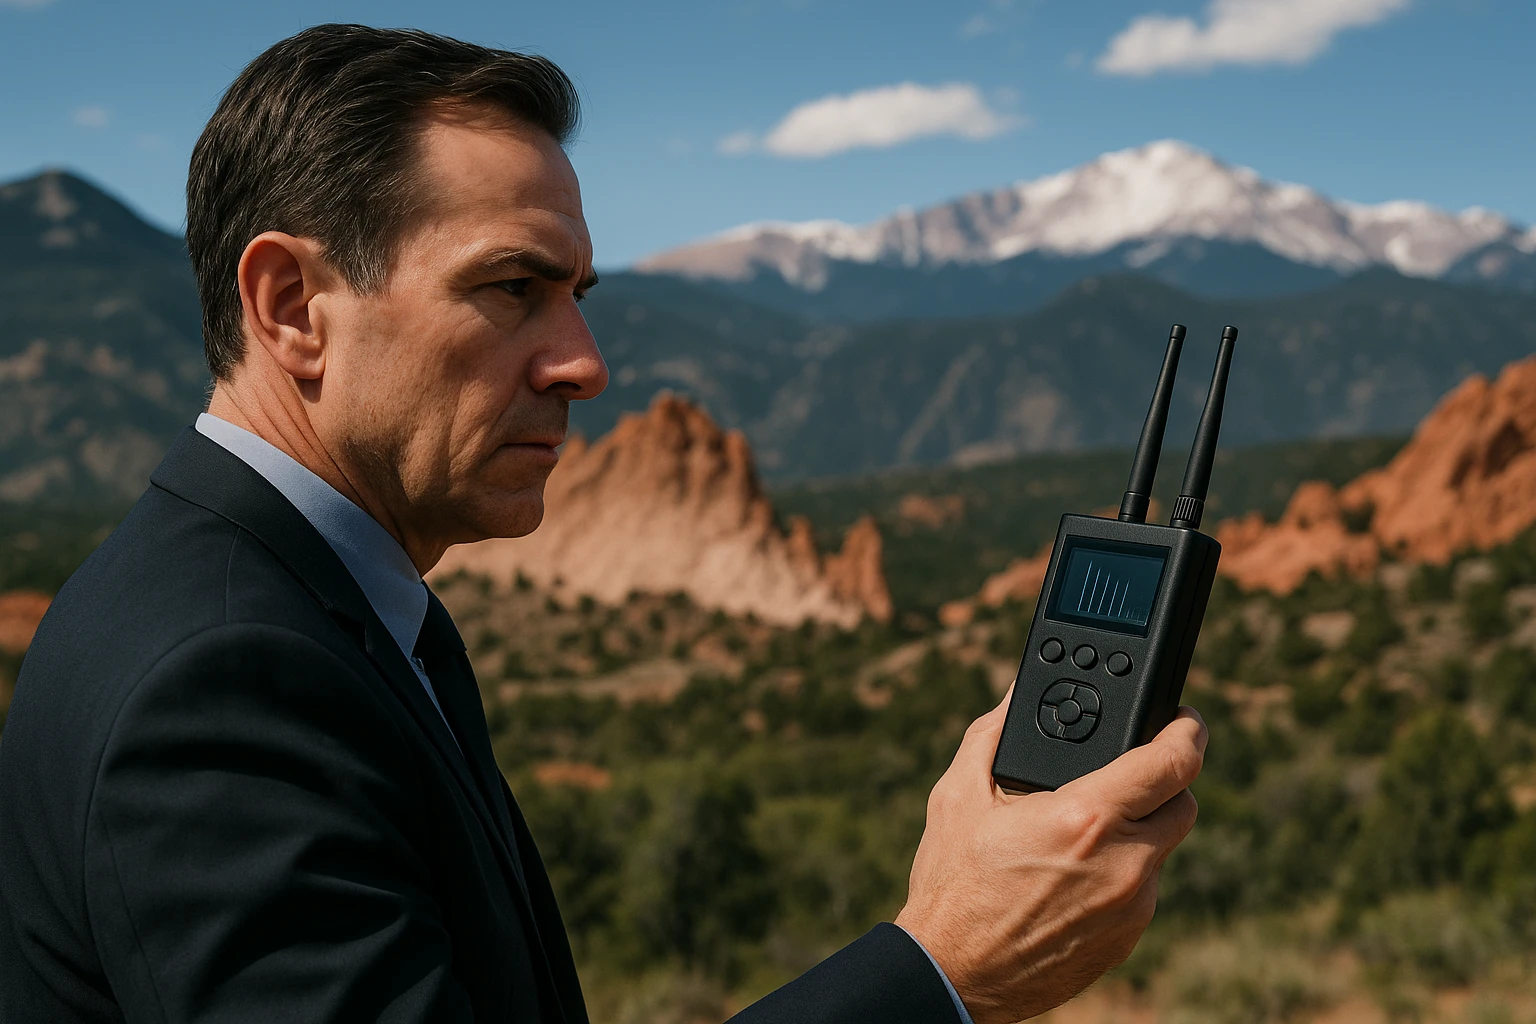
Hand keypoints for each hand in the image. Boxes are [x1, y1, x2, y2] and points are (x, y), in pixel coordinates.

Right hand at [894, 689, 1205, 1023]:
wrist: (952, 974)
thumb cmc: (951, 884)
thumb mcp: (958, 796)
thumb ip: (993, 733)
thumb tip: (1017, 693)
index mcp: (1085, 817)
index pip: (1173, 763)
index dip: (1188, 732)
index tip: (1184, 720)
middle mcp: (1122, 864)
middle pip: (1183, 804)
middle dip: (1164, 781)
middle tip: (1129, 773)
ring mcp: (1130, 908)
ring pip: (1162, 849)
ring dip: (1139, 830)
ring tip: (1082, 832)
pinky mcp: (1127, 940)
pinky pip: (1143, 891)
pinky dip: (1124, 873)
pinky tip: (1075, 875)